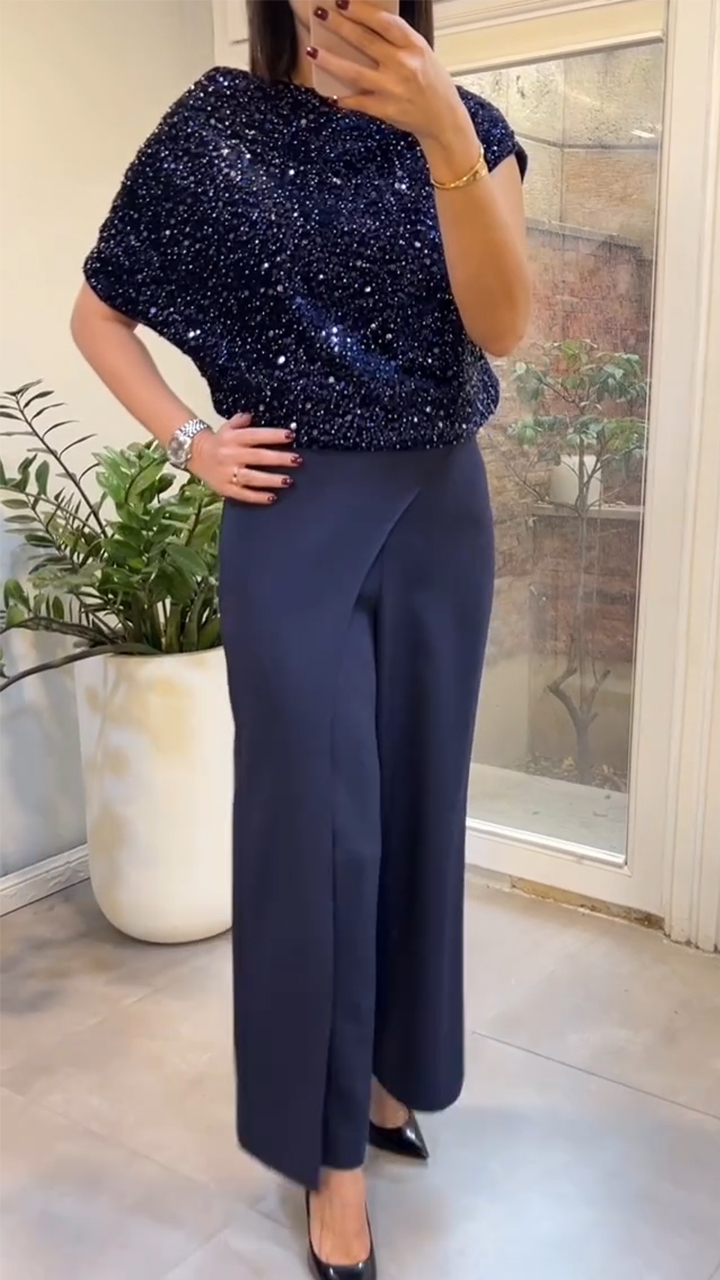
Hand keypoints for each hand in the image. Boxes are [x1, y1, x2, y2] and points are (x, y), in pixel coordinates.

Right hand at [189, 413, 300, 502]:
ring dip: (271, 480)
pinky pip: (243, 494)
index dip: (273, 435)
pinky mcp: (225, 488)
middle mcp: (231, 455)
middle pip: (258, 457)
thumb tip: (253, 416)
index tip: (290, 435)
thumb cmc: (219, 441)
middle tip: (297, 460)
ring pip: (252, 478)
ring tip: (288, 481)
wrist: (194, 454)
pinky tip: (272, 497)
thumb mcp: (228, 427)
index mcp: (233, 438)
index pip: (256, 435)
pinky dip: (258, 497)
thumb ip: (241, 420)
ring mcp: (228, 473)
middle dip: (279, 459)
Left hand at [308, 0, 469, 145]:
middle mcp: (403, 65)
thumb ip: (399, 41)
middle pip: (364, 41)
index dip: (361, 11)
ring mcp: (392, 88)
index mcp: (414, 46)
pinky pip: (358, 102)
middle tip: (320, 14)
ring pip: (354, 72)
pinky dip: (343, 98)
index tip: (342, 2)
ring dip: (330, 61)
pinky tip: (330, 95)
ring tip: (312, 51)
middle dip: (339, 26)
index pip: (384, 22)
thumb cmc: (432, 84)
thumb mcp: (422, 54)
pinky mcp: (385, 110)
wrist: (443, 121)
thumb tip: (367, 25)